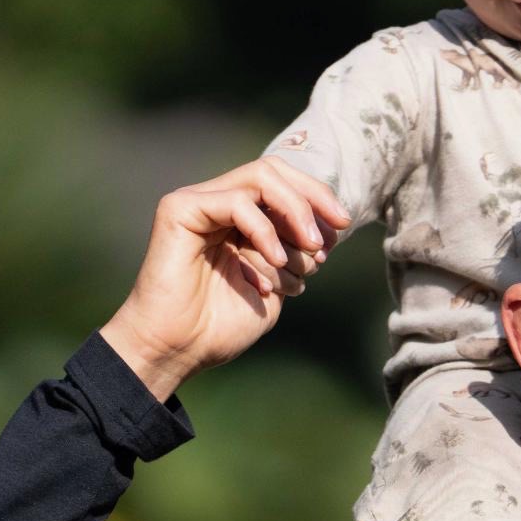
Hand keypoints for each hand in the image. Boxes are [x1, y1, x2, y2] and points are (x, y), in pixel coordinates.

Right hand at [99, 158, 350, 400]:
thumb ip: (297, 250)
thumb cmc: (222, 324)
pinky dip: (264, 229)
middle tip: (326, 239)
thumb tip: (330, 228)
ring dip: (294, 214)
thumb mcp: (276, 282)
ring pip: (259, 178)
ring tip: (309, 252)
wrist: (179, 349)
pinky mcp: (179, 208)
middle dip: (312, 199)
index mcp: (239, 217)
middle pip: (274, 170)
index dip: (317, 198)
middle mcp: (218, 202)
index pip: (284, 183)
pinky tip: (273, 261)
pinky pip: (236, 201)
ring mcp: (198, 201)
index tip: (341, 229)